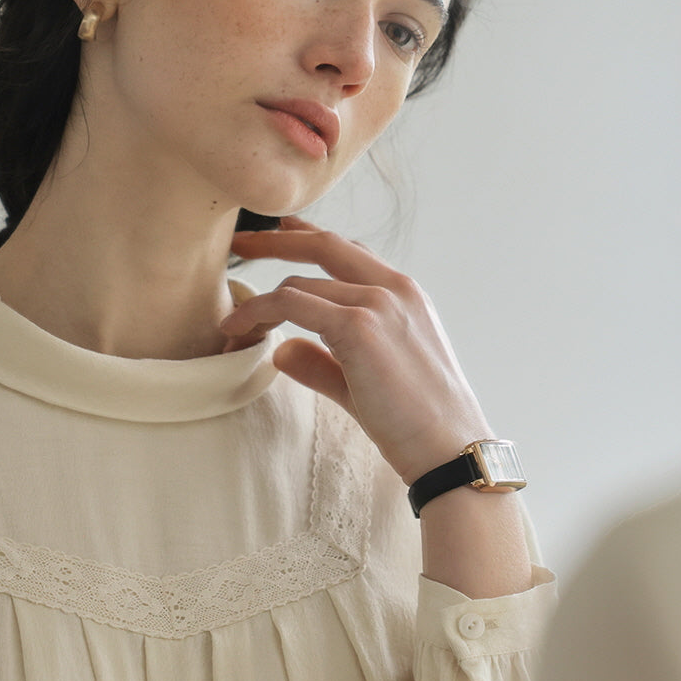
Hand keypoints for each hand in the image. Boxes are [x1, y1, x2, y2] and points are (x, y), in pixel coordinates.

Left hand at [222, 216, 494, 484]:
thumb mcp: (365, 383)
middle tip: (239, 243)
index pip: (350, 251)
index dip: (309, 238)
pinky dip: (258, 312)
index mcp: (405, 295)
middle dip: (275, 240)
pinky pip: (291, 303)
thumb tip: (281, 350)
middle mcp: (394, 288)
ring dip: (257, 303)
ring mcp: (378, 303)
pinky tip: (238, 330)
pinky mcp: (359, 326)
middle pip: (324, 244)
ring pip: (298, 283)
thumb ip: (324, 363)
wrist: (450, 447)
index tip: (279, 233)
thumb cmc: (416, 423)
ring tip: (231, 326)